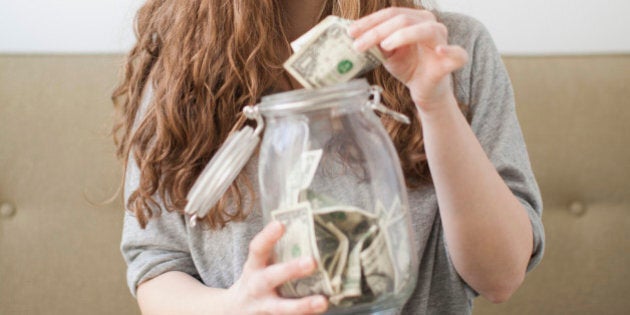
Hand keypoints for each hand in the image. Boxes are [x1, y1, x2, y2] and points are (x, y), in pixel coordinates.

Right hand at [226, 221, 328, 314]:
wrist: (235, 311)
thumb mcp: (260, 266)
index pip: (258, 249)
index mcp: (254, 267)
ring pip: (282, 308)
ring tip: (323, 302)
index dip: (268, 236)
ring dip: (303, 305)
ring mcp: (263, 307)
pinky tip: (322, 310)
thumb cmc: (257, 281)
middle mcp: (256, 286)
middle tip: (311, 262)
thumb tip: (315, 234)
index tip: (280, 224)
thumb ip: (279, 254)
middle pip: (272, 277)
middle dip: (291, 270)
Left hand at [349, 8, 467, 112]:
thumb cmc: (408, 66)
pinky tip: (438, 50)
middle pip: (403, 19)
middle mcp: (430, 25)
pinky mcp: (452, 60)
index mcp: (414, 19)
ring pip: (425, 30)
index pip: (390, 14)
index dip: (369, 22)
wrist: (424, 89)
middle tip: (358, 44)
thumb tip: (355, 35)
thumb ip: (376, 43)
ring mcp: (442, 41)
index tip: (350, 32)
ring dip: (402, 36)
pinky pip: (457, 53)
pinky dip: (448, 50)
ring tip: (385, 46)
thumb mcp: (387, 54)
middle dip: (377, 31)